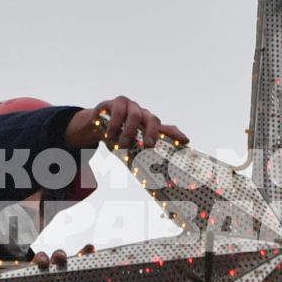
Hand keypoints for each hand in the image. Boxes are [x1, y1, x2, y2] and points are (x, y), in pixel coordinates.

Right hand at [66, 97, 186, 151]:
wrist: (95, 123)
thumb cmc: (117, 134)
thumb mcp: (128, 144)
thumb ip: (139, 154)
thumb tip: (149, 178)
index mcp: (148, 125)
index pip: (167, 128)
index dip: (176, 135)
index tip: (185, 142)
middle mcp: (142, 114)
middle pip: (153, 119)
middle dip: (152, 133)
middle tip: (148, 146)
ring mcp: (129, 106)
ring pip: (135, 115)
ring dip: (129, 131)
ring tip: (122, 144)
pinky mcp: (113, 103)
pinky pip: (117, 111)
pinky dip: (114, 125)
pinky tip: (109, 135)